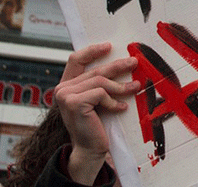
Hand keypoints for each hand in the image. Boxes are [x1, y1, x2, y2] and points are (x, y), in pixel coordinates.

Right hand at [53, 41, 139, 184]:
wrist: (89, 150)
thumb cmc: (95, 126)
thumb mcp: (95, 101)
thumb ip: (97, 84)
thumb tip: (120, 63)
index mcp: (66, 86)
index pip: (76, 60)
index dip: (92, 51)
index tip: (109, 46)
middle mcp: (62, 89)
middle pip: (94, 70)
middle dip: (117, 65)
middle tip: (134, 62)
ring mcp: (66, 96)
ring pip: (100, 81)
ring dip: (121, 85)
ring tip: (135, 87)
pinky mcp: (75, 103)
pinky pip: (101, 94)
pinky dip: (114, 101)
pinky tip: (121, 108)